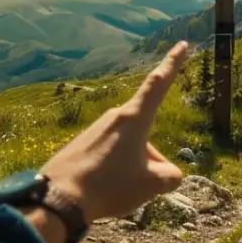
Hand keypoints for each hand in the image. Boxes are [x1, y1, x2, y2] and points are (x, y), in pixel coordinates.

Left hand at [38, 41, 189, 223]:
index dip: (173, 63)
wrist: (59, 198)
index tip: (182, 44)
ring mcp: (95, 129)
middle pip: (146, 133)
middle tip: (145, 186)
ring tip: (117, 191)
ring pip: (128, 147)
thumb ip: (170, 175)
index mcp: (135, 118)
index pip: (159, 83)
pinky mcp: (81, 144)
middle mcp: (114, 117)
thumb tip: (168, 174)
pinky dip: (113, 172)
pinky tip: (102, 192)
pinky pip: (108, 155)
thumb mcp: (152, 184)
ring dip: (132, 167)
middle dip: (152, 158)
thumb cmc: (111, 185)